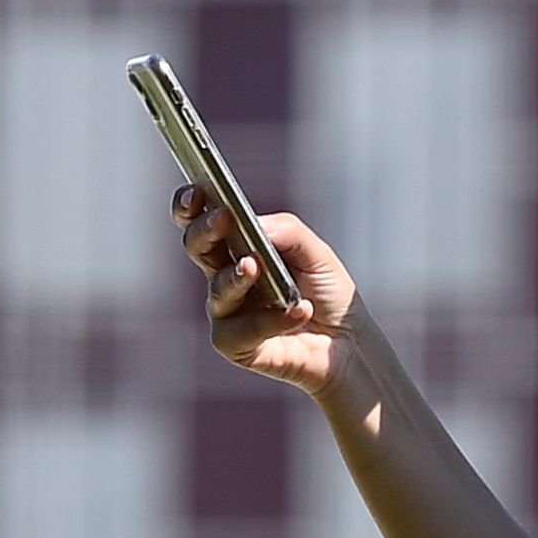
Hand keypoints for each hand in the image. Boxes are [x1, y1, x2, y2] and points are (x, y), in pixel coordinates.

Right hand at [173, 189, 358, 396]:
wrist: (347, 340)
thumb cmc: (327, 292)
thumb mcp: (315, 251)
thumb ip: (287, 231)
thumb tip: (254, 225)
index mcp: (238, 247)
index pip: (201, 221)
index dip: (189, 206)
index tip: (196, 193)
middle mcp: (225, 277)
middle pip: (196, 248)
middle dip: (204, 231)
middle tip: (223, 219)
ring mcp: (228, 312)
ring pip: (218, 290)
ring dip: (235, 277)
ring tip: (256, 267)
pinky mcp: (235, 345)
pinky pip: (239, 331)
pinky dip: (270, 320)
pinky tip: (298, 311)